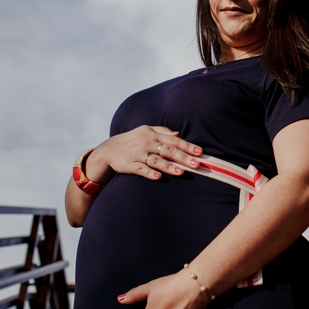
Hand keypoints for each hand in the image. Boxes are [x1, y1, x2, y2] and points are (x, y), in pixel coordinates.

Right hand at [85, 125, 201, 183]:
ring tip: (181, 172)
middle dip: (184, 157)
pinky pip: (140, 169)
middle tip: (197, 164)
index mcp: (153, 135)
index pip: (174, 140)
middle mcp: (147, 143)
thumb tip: (179, 133)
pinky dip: (149, 173)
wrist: (108, 150)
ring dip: (169, 166)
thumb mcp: (146, 130)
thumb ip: (162, 131)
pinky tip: (158, 177)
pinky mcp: (129, 164)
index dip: (188, 146)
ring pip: (156, 160)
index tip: (200, 152)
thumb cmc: (132, 140)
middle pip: (168, 150)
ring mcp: (138, 154)